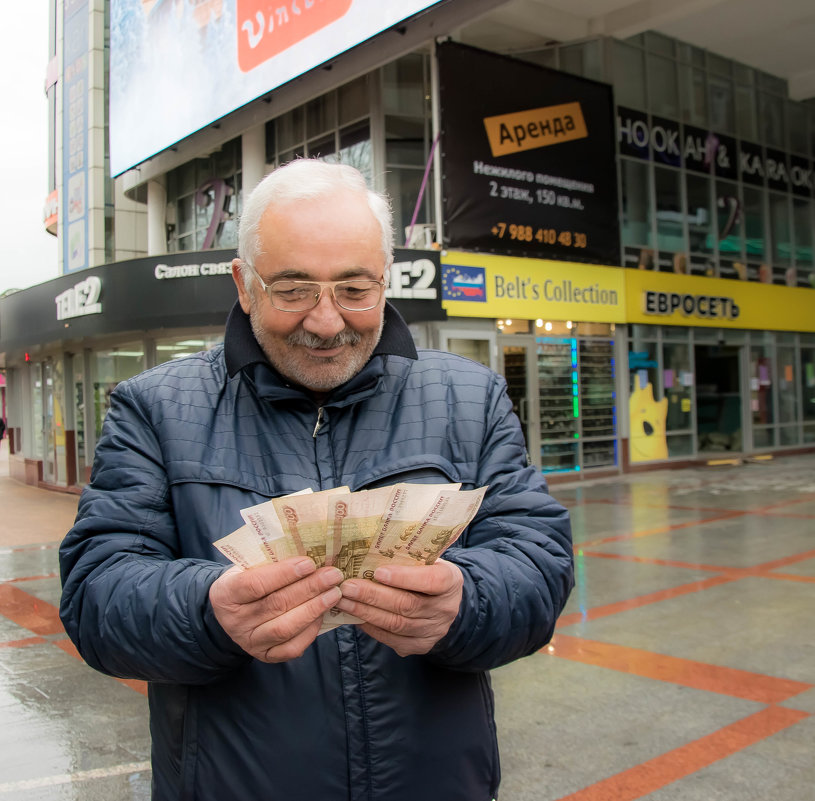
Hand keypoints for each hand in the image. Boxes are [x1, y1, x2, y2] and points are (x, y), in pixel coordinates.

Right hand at [209, 557, 342, 662]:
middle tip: (332, 576)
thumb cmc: (246, 579)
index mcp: (225, 594)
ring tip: (334, 593)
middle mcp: (235, 622)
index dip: (284, 574)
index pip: (255, 584)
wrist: (233, 611)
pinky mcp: (265, 656)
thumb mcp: (247, 565)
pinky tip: (323, 614)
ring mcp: (249, 642)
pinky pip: (291, 648)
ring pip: (285, 628)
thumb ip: (270, 560)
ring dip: (314, 609)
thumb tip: (309, 550)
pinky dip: (310, 631)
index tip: (309, 563)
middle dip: (309, 589)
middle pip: (275, 605)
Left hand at [335, 560, 463, 656]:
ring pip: (396, 625)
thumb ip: (407, 557)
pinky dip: (371, 628)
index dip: (405, 577)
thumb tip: (367, 552)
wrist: (446, 601)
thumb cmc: (428, 572)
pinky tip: (355, 617)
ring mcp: (434, 631)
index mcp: (451, 580)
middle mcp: (446, 609)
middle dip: (374, 595)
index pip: (431, 581)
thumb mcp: (427, 559)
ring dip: (366, 612)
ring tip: (344, 601)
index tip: (378, 571)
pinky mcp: (420, 645)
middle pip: (407, 605)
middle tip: (348, 587)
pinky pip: (392, 640)